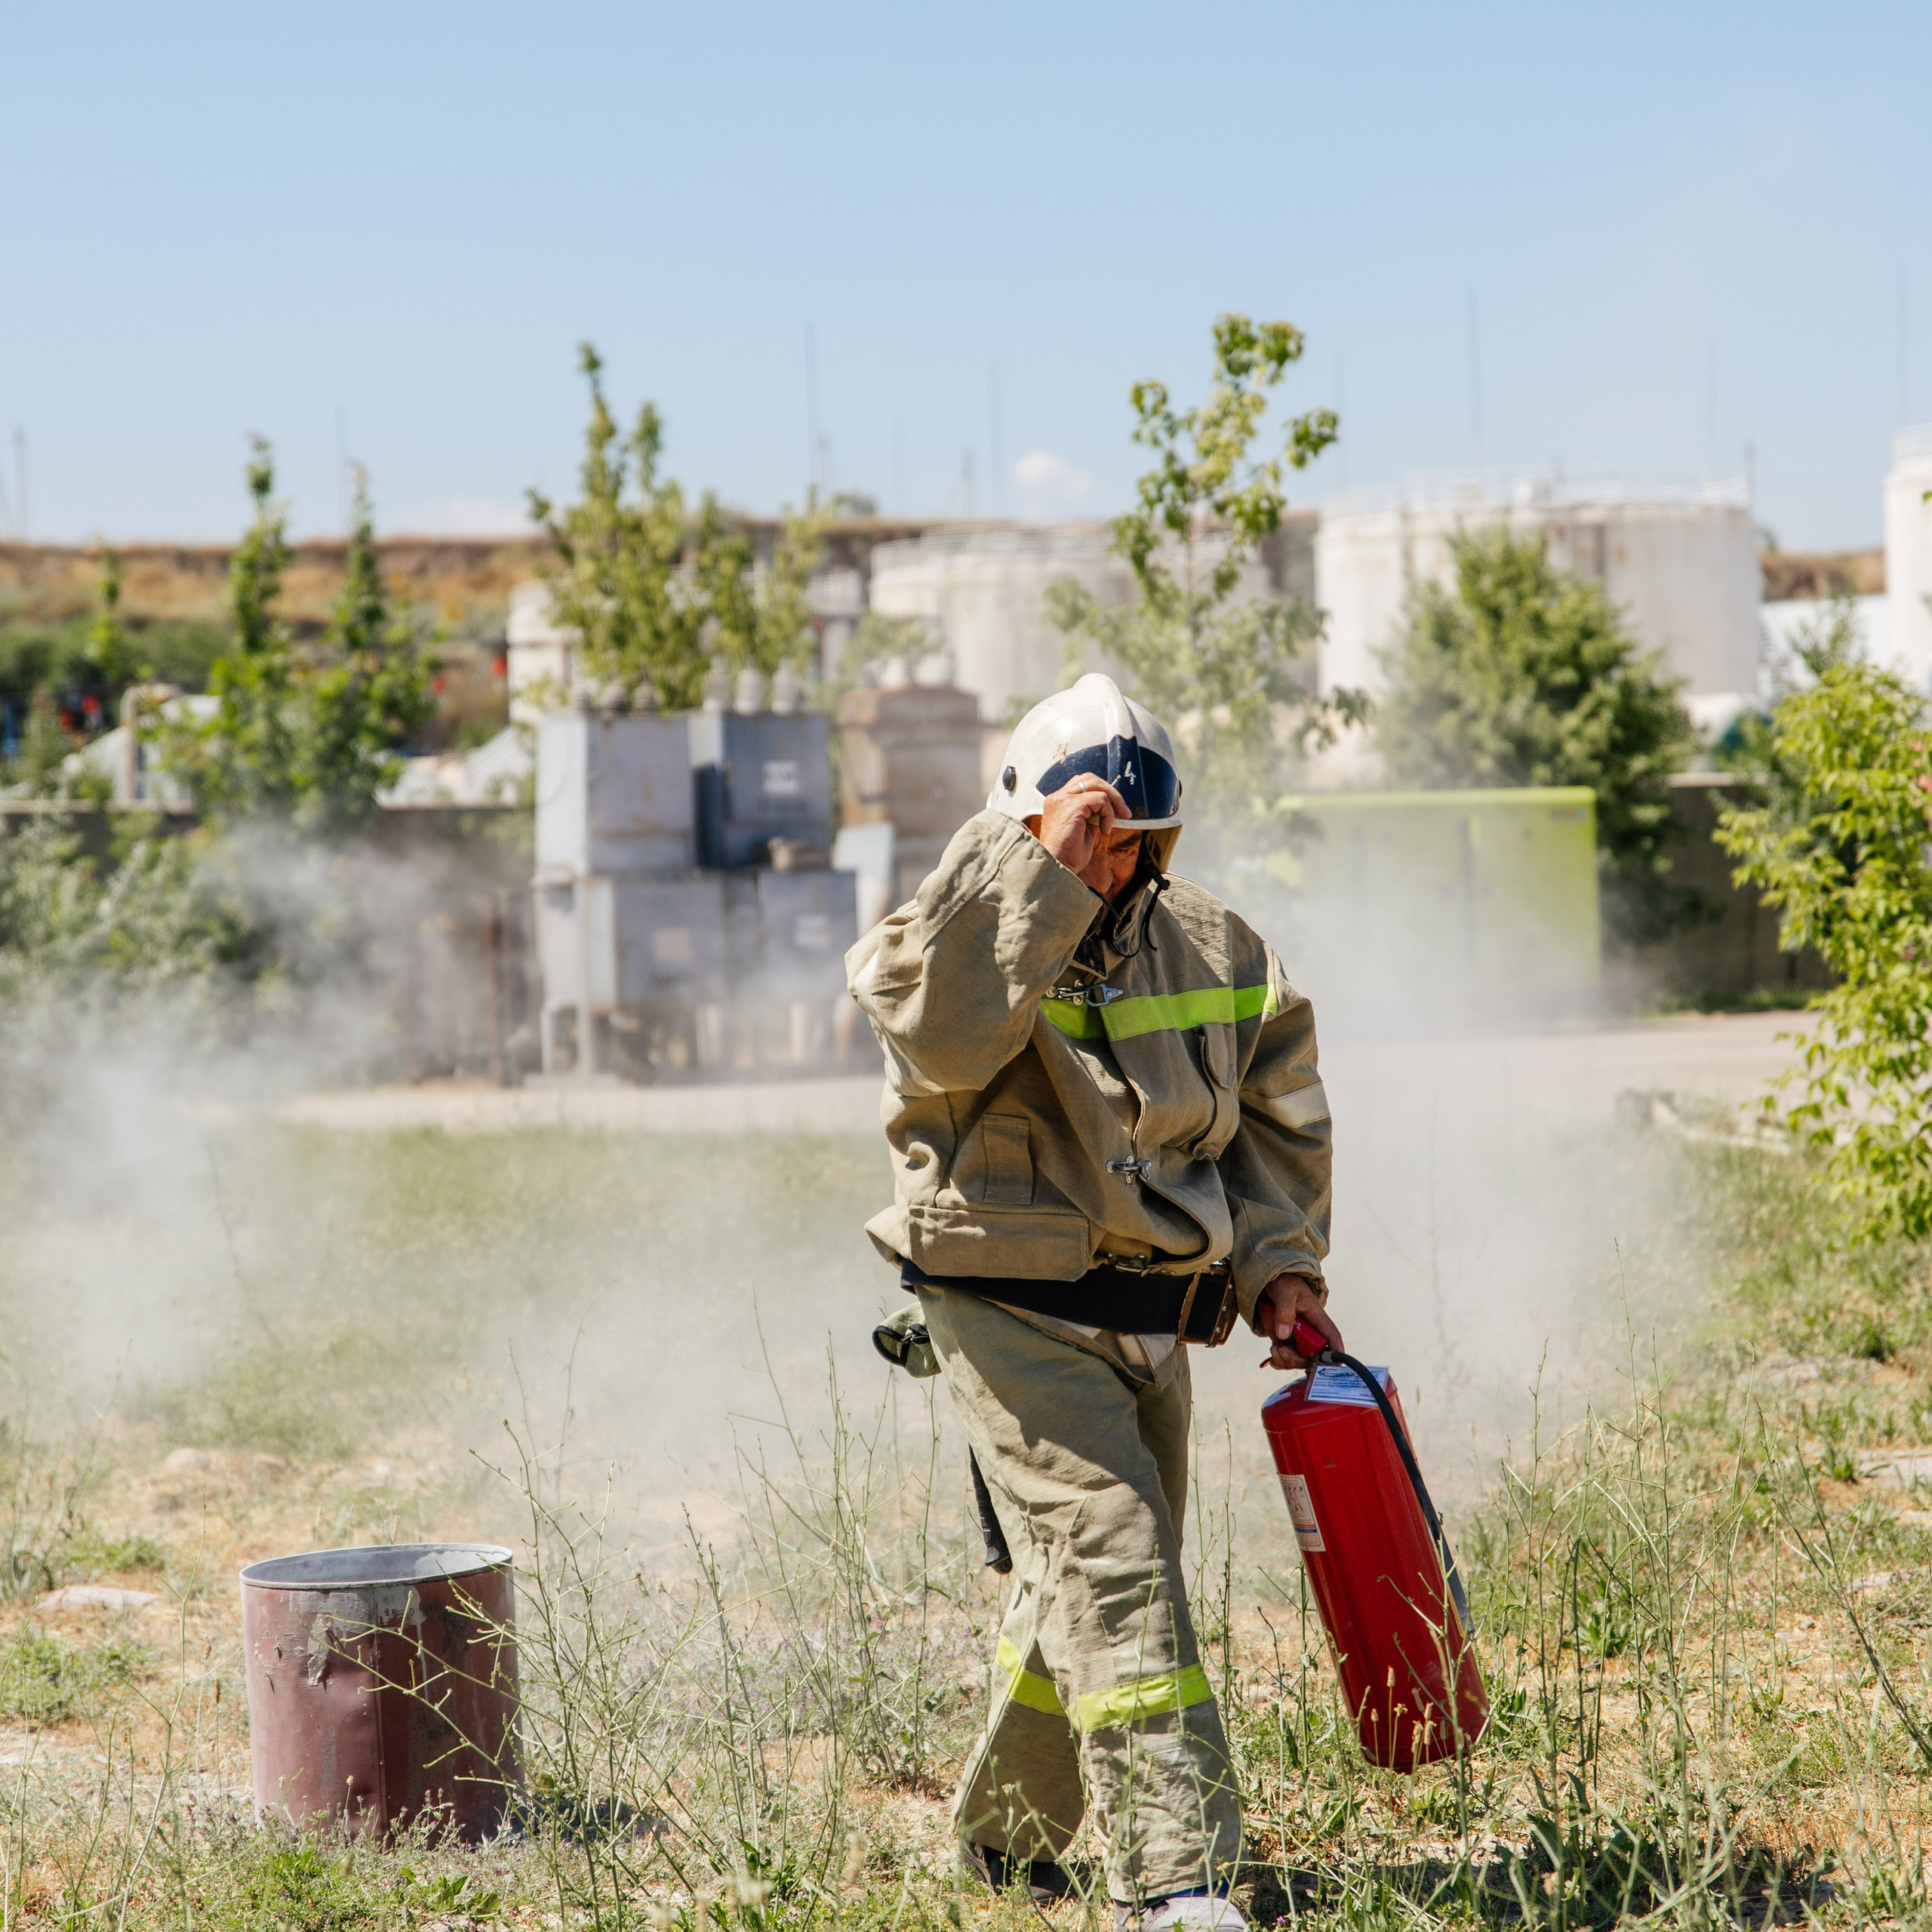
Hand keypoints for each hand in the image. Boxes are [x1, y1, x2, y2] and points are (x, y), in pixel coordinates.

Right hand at [1035, 775, 1137, 897]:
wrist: (1058, 868)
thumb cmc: (1069, 854)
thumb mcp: (1083, 828)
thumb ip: (1092, 813)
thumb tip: (1110, 806)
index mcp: (1058, 801)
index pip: (1082, 783)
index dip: (1102, 791)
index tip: (1115, 809)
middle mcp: (1058, 797)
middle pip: (1090, 778)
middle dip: (1111, 792)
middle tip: (1124, 812)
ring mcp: (1063, 800)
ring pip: (1096, 784)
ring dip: (1113, 801)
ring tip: (1117, 819)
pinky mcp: (1072, 806)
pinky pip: (1100, 800)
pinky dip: (1108, 813)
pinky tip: (1105, 829)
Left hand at [1255, 1273, 1341, 1371]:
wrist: (1268, 1281)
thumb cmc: (1283, 1281)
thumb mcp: (1285, 1291)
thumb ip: (1285, 1311)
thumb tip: (1284, 1334)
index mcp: (1316, 1317)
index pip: (1331, 1337)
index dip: (1336, 1353)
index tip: (1334, 1367)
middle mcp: (1309, 1331)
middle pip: (1314, 1355)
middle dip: (1300, 1359)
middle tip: (1283, 1351)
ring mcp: (1296, 1337)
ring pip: (1298, 1359)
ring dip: (1287, 1361)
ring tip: (1275, 1350)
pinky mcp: (1283, 1340)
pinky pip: (1284, 1358)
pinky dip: (1279, 1360)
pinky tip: (1273, 1353)